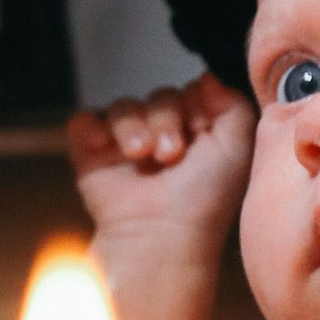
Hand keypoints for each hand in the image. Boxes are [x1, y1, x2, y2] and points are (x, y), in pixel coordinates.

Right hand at [69, 74, 255, 259]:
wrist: (158, 243)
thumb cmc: (201, 205)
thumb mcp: (235, 150)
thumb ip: (233, 105)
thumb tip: (208, 77)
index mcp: (198, 139)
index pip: (192, 93)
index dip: (195, 104)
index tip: (199, 128)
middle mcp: (162, 140)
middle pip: (159, 97)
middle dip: (166, 118)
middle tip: (171, 154)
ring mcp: (124, 149)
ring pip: (124, 106)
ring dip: (133, 125)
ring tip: (141, 155)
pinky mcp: (91, 158)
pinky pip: (84, 121)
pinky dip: (91, 127)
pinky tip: (105, 146)